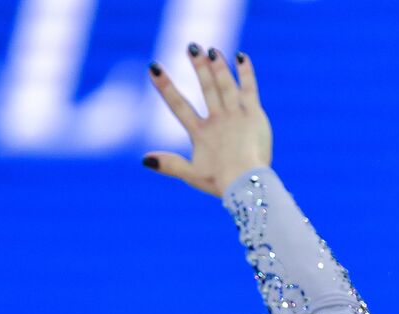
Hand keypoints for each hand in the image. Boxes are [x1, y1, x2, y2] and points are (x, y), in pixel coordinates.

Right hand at [143, 46, 272, 196]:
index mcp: (201, 133)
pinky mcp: (254, 115)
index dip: (165, 87)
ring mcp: (236, 115)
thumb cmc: (221, 182)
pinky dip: (245, 72)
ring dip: (218, 66)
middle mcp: (217, 120)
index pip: (178, 106)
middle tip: (192, 46)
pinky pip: (249, 88)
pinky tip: (241, 56)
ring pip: (225, 84)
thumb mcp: (192, 175)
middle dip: (198, 66)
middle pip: (206, 88)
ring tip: (211, 50)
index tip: (153, 67)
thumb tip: (144, 159)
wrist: (248, 183)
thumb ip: (169, 164)